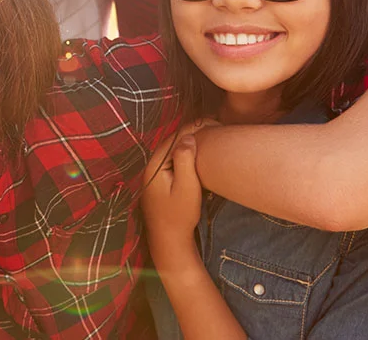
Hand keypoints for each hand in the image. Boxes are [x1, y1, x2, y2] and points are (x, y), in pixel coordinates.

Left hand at [142, 124, 207, 251]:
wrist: (169, 241)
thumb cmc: (180, 217)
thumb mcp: (187, 188)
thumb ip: (185, 161)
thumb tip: (188, 138)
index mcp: (155, 165)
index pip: (175, 137)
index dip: (195, 129)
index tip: (214, 124)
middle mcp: (151, 167)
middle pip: (173, 142)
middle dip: (193, 134)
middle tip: (215, 127)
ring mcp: (155, 174)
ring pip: (174, 151)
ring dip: (191, 144)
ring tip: (211, 137)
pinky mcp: (161, 182)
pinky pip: (175, 161)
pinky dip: (187, 156)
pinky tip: (201, 156)